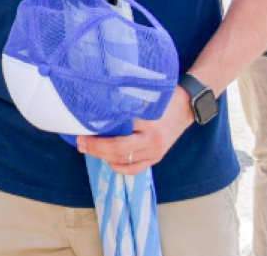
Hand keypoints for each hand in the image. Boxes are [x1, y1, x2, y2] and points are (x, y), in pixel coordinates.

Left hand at [76, 88, 194, 175]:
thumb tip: (97, 112)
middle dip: (96, 148)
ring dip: (103, 156)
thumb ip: (124, 107)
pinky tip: (108, 161)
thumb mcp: (143, 99)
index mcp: (148, 127)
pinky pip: (136, 168)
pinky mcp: (157, 157)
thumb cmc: (163, 97)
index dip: (97, 139)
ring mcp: (156, 152)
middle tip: (80, 142)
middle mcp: (152, 142)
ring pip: (125, 161)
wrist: (187, 105)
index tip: (81, 133)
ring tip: (88, 149)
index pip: (117, 138)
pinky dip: (120, 167)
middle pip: (118, 151)